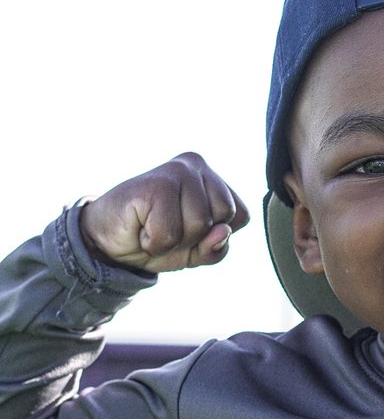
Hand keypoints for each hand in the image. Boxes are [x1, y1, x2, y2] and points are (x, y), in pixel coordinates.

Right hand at [78, 153, 249, 272]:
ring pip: (198, 226)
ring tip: (152, 226)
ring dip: (172, 240)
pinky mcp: (155, 184)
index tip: (186, 228)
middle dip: (194, 237)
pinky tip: (140, 227)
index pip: (241, 217)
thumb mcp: (195, 253)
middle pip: (223, 218)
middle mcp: (197, 166)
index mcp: (213, 178)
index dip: (214, 236)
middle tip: (166, 227)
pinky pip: (169, 233)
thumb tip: (223, 231)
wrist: (107, 241)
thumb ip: (217, 247)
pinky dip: (154, 242)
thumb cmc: (155, 239)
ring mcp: (177, 171)